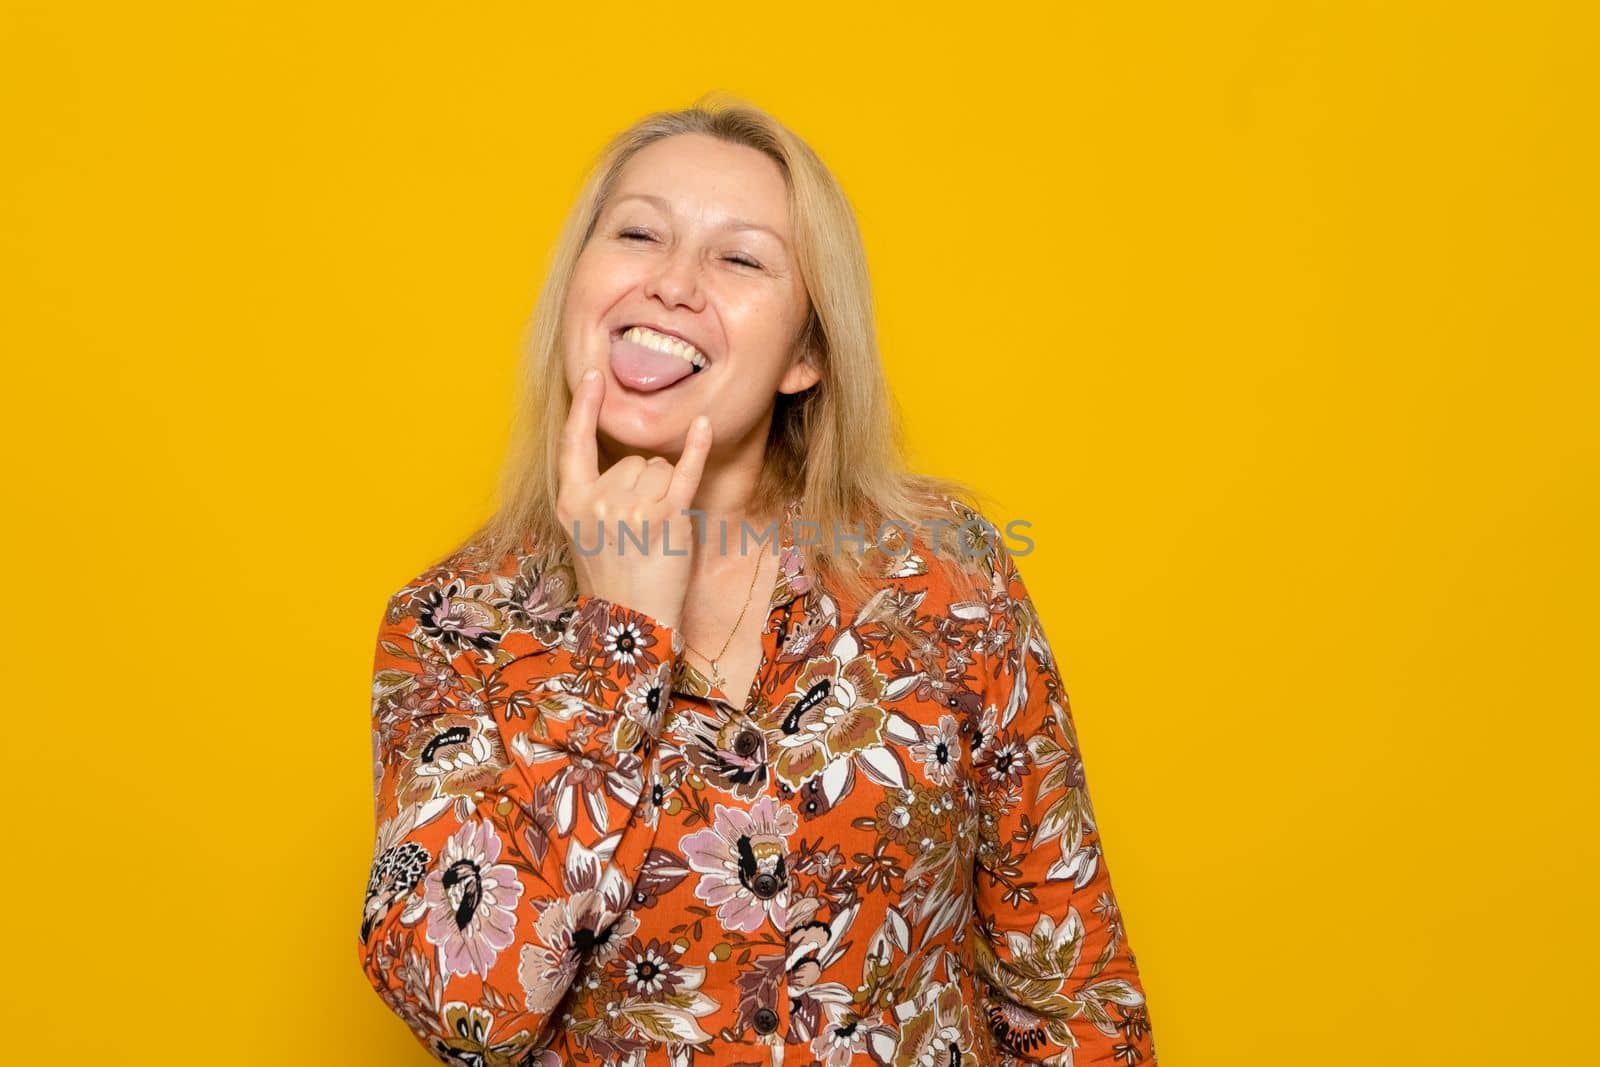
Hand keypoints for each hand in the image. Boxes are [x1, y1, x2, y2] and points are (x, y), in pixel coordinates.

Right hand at [556, 368, 710, 630]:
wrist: (631, 624)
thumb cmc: (613, 580)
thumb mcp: (584, 535)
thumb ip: (594, 497)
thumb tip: (628, 465)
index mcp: (571, 502)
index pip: (573, 443)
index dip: (583, 408)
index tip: (592, 375)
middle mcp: (598, 501)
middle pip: (633, 460)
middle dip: (645, 485)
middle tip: (641, 528)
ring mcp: (631, 508)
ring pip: (658, 468)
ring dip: (666, 492)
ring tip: (657, 532)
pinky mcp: (666, 518)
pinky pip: (684, 471)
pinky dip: (697, 448)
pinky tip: (705, 426)